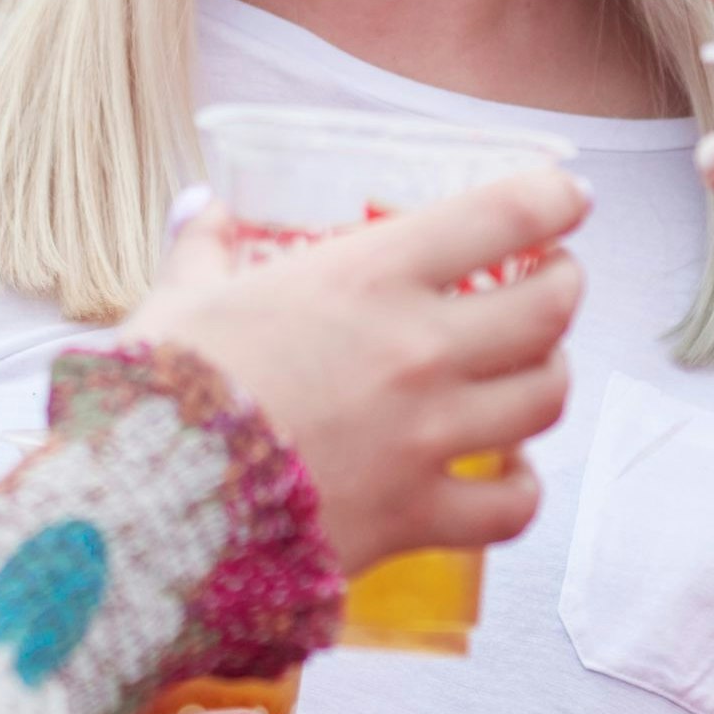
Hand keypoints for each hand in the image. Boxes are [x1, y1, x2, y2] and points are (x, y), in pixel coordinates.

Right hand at [120, 170, 584, 573]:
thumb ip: (202, 249)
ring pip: (545, 398)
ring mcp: (429, 437)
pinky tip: (506, 474)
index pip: (506, 214)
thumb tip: (199, 207)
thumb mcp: (180, 301)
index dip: (553, 197)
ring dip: (548, 376)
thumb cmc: (164, 390)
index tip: (567, 197)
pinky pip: (514, 506)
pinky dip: (521, 488)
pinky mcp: (419, 516)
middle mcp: (420, 349)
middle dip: (563, 286)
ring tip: (532, 369)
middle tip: (551, 281)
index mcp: (371, 275)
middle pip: (550, 308)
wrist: (146, 512)